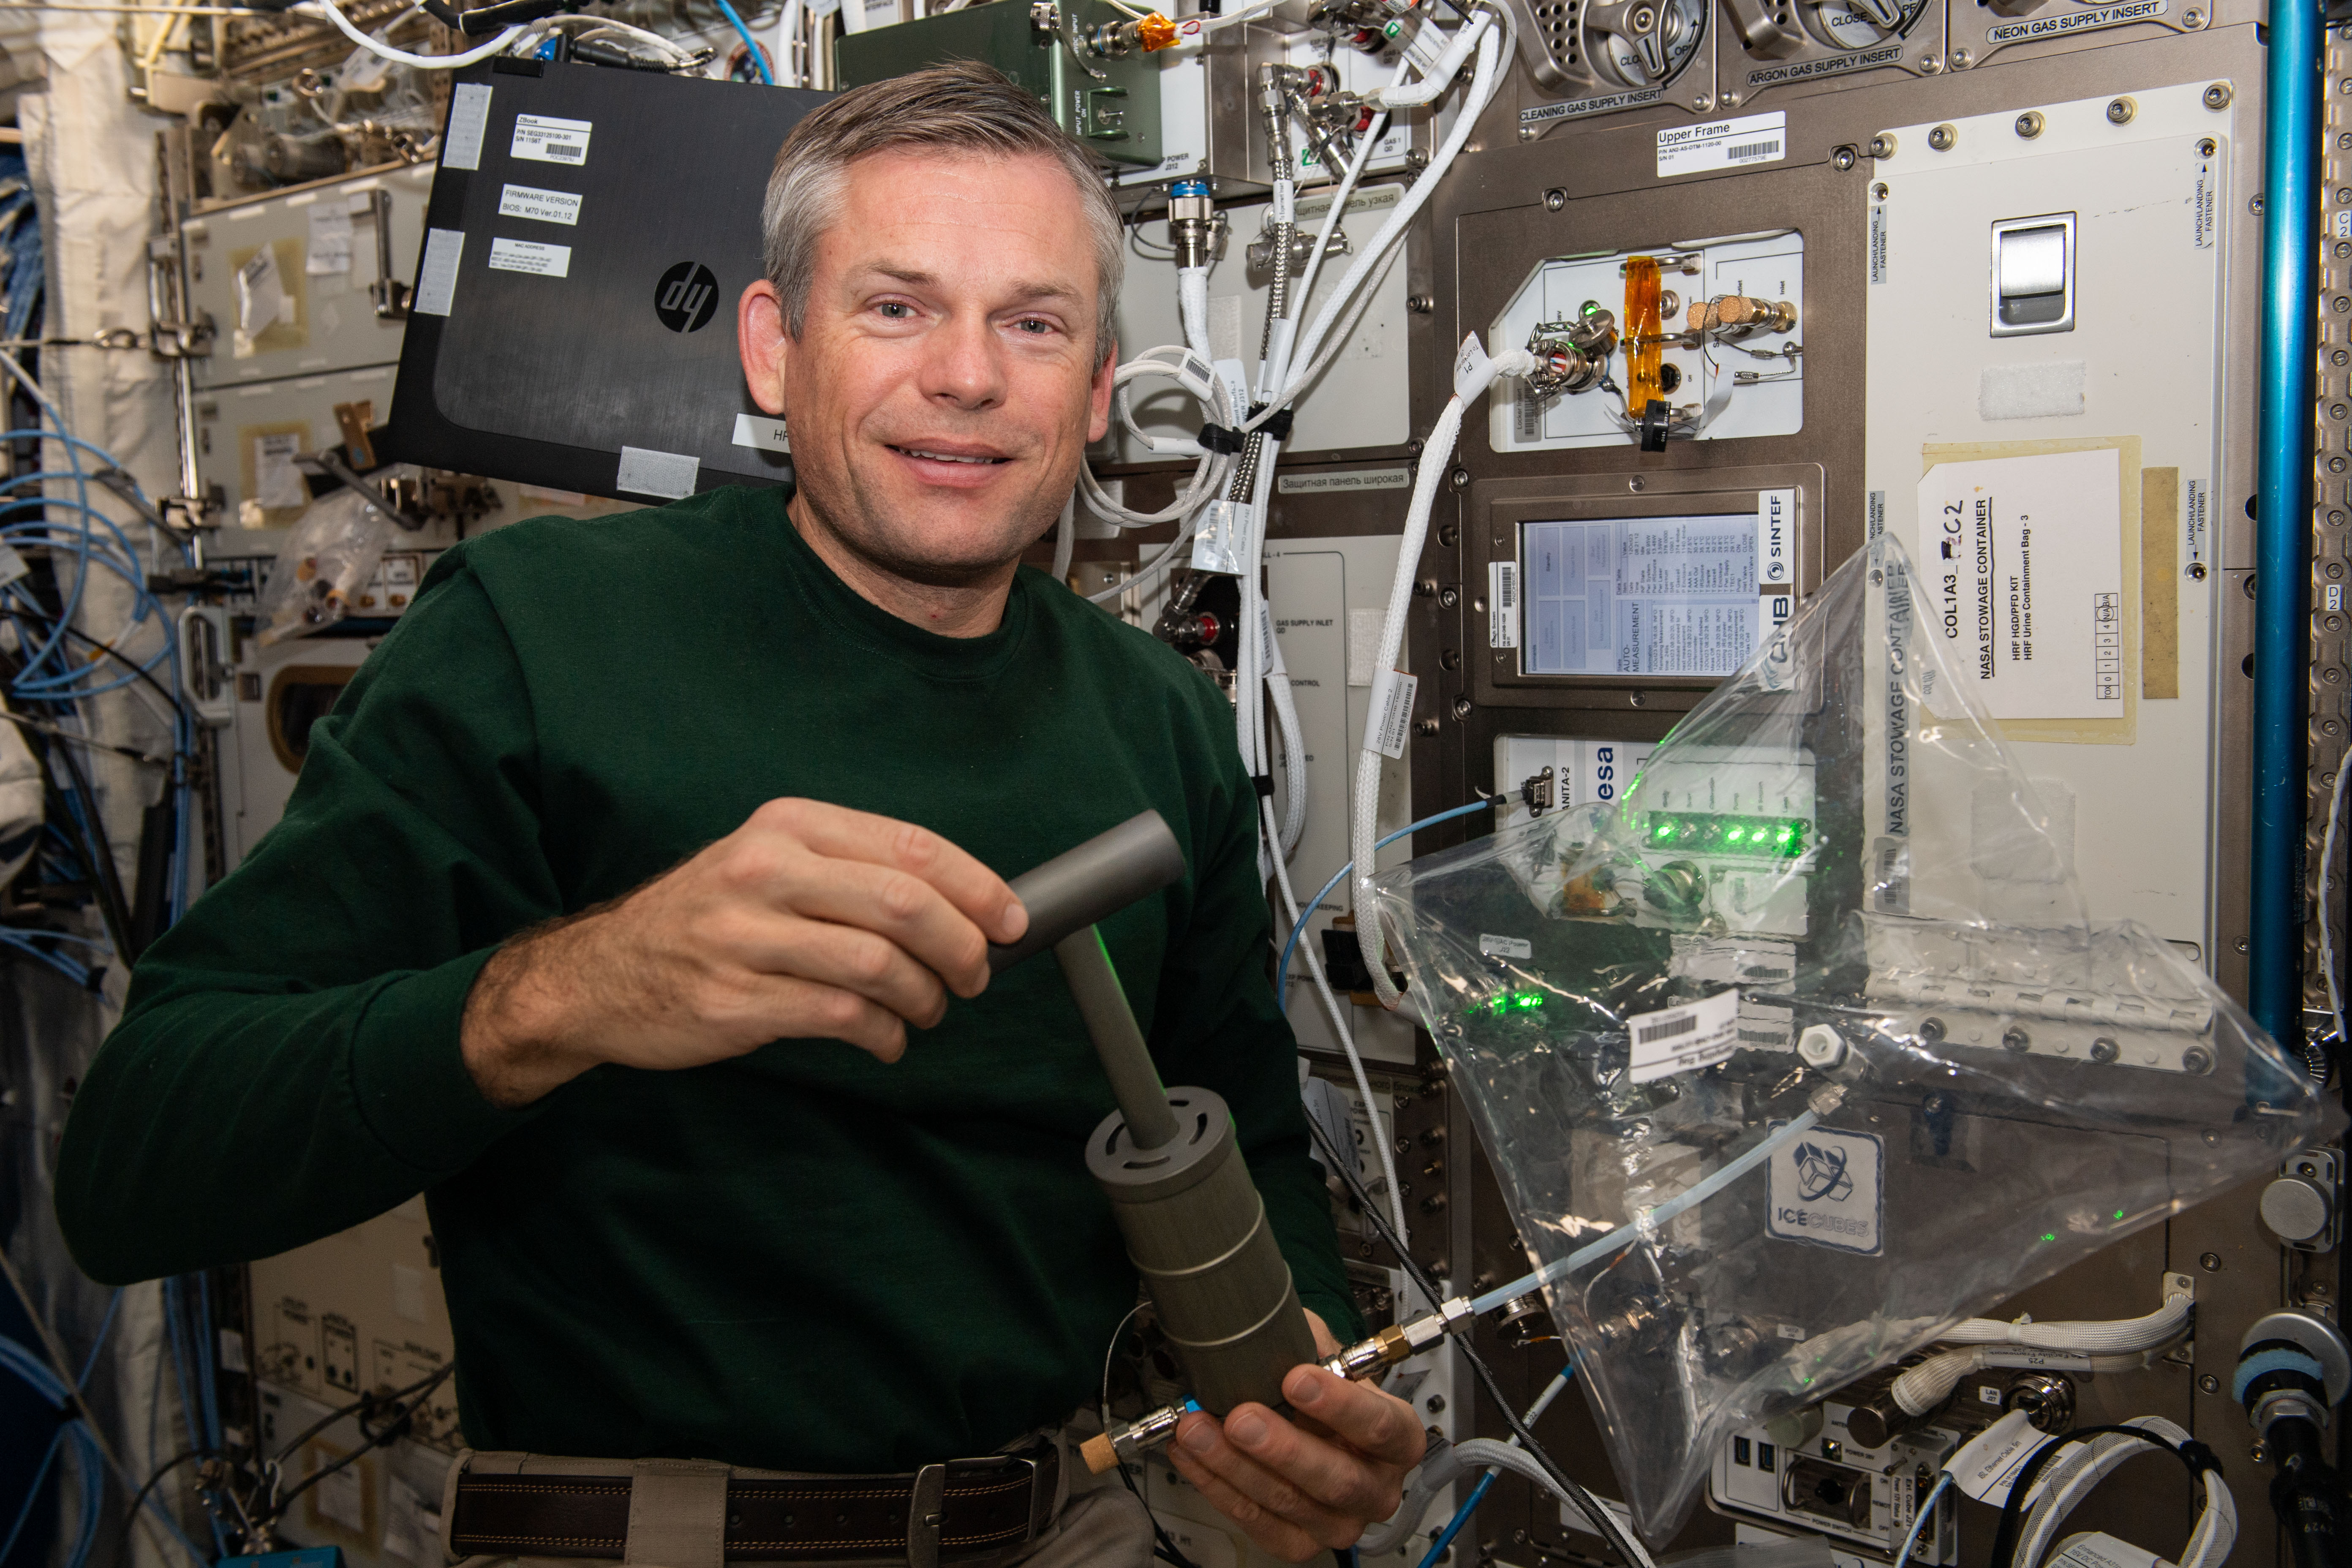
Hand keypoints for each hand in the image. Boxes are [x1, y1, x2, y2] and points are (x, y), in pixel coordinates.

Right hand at [460, 798, 1026, 1105]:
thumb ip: (853, 871)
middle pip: (905, 905)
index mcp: (788, 825)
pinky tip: (885, 1038)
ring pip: (879, 964)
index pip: (910, 847)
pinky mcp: (734, 1000)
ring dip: (926, 997)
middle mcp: (766, 871)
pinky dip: (884, 1033)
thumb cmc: (707, 920)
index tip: (1012, 920)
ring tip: (927, 1010)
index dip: (977, 887)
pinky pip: (841, 1016)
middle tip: (976, 976)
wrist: (598, 975)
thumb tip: (963, 904)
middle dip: (963, 947)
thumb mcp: (769, 863)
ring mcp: (745, 936)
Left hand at [1169, 1310, 1426, 1562]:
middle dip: (1282, 1447)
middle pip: (1338, 1478)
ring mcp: (1339, 1521)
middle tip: (1241, 1417)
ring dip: (1234, 1465)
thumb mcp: (1325, 1351)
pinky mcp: (1298, 1541)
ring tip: (1197, 1430)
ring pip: (1289, 1502)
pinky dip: (1217, 1485)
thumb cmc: (1325, 1387)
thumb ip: (1309, 1342)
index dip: (1339, 1405)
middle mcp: (1376, 1487)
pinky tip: (1193, 1455)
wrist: (1314, 1418)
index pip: (1380, 1425)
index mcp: (1397, 1437)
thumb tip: (1271, 1328)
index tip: (1296, 1378)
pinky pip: (1256, 1520)